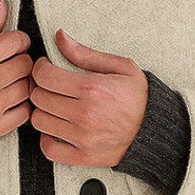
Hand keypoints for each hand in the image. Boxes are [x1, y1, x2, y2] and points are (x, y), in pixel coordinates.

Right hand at [0, 0, 32, 156]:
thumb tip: (4, 4)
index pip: (17, 41)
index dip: (18, 42)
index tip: (12, 47)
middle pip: (26, 64)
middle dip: (21, 63)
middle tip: (9, 67)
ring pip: (28, 88)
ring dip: (22, 85)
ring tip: (7, 86)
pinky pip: (25, 113)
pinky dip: (21, 108)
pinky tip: (8, 104)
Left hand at [28, 30, 147, 166]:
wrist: (156, 131)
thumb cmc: (139, 98)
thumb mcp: (120, 67)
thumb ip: (86, 53)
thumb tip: (60, 37)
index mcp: (92, 88)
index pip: (44, 76)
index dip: (40, 69)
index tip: (46, 68)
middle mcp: (84, 114)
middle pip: (38, 97)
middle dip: (40, 87)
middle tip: (50, 86)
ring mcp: (82, 138)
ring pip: (39, 121)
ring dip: (42, 112)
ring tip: (54, 107)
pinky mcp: (83, 156)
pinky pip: (48, 149)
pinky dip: (47, 139)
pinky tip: (57, 129)